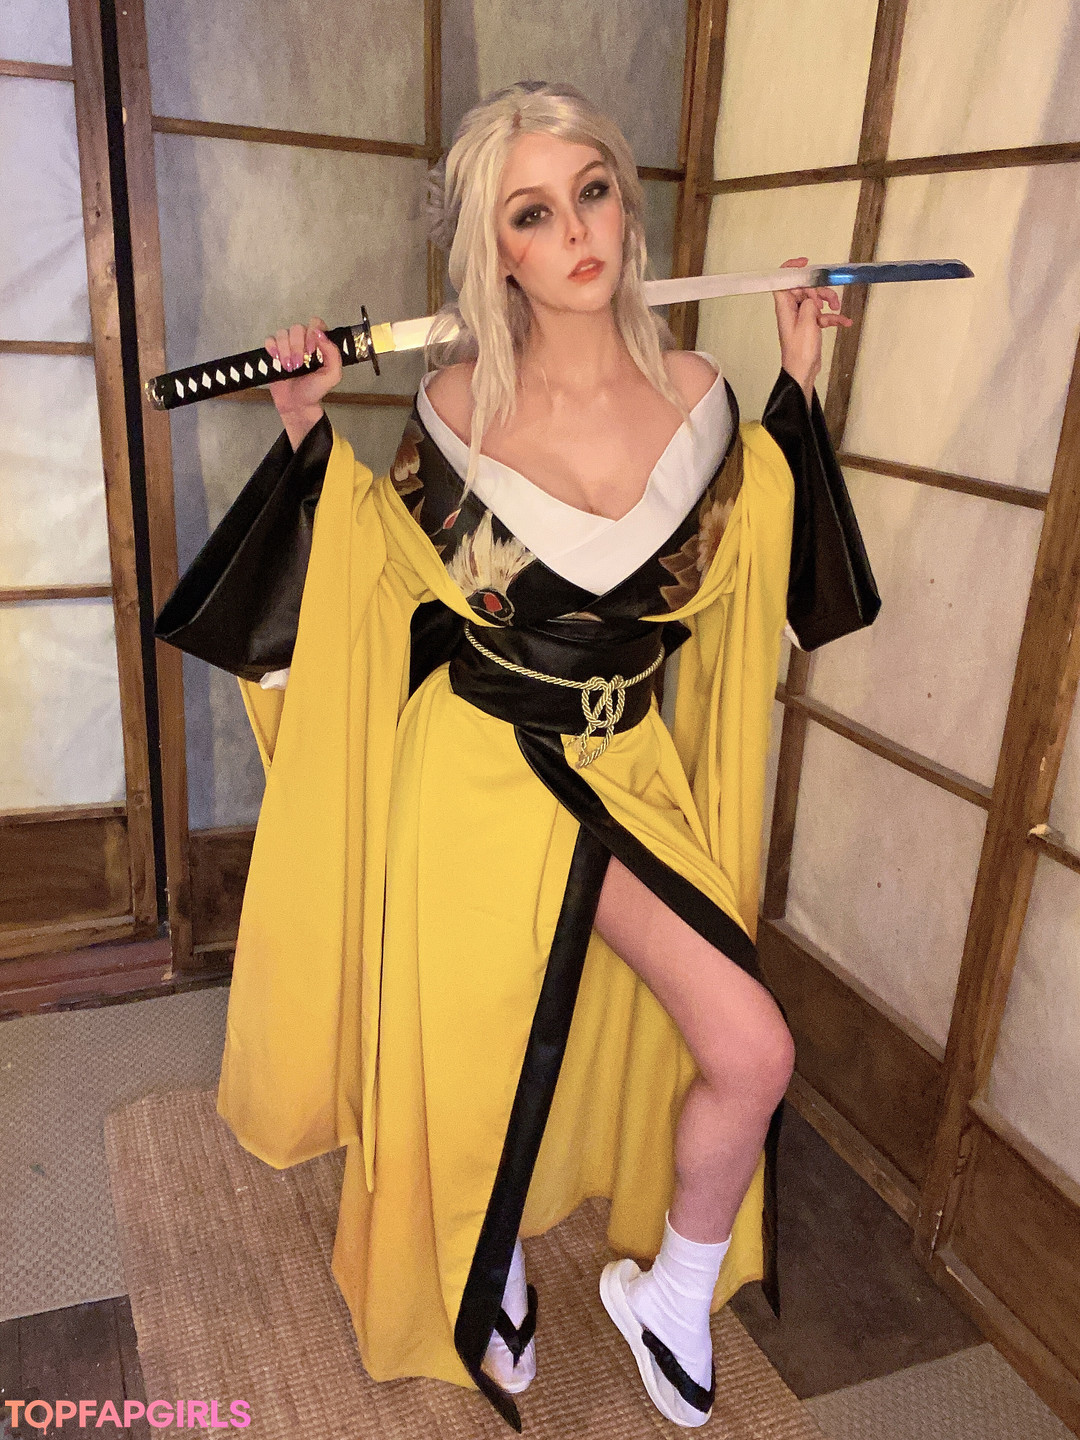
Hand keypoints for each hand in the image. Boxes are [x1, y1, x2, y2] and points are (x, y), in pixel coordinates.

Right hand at [263, 315, 342, 419]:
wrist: (297, 404)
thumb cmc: (314, 390)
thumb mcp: (332, 375)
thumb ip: (333, 354)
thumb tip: (321, 334)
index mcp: (319, 344)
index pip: (316, 324)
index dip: (312, 333)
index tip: (311, 351)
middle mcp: (304, 341)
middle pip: (297, 328)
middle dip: (297, 347)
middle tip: (299, 365)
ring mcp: (288, 346)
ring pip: (283, 333)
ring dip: (285, 351)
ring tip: (289, 367)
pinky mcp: (275, 352)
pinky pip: (270, 339)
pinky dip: (272, 348)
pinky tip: (277, 359)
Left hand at [772, 257, 852, 405]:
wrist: (803, 372)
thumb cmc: (800, 352)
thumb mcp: (806, 323)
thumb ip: (809, 304)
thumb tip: (812, 296)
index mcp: (785, 308)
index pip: (782, 282)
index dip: (790, 270)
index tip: (805, 264)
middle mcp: (791, 310)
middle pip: (804, 289)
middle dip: (819, 290)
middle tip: (826, 300)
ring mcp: (801, 318)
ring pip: (816, 300)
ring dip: (829, 301)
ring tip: (837, 308)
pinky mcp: (810, 326)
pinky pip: (823, 316)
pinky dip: (833, 317)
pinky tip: (845, 322)